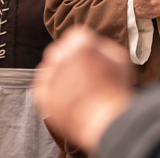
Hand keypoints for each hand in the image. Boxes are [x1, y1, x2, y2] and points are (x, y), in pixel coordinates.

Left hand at [33, 26, 132, 151]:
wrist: (105, 121)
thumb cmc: (115, 91)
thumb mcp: (118, 58)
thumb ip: (101, 46)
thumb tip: (93, 45)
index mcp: (78, 41)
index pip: (76, 37)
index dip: (85, 49)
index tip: (90, 60)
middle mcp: (59, 53)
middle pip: (61, 51)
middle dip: (71, 61)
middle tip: (85, 77)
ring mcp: (48, 73)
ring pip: (51, 68)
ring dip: (62, 75)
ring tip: (79, 91)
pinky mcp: (41, 92)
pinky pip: (44, 86)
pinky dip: (54, 92)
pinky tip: (70, 99)